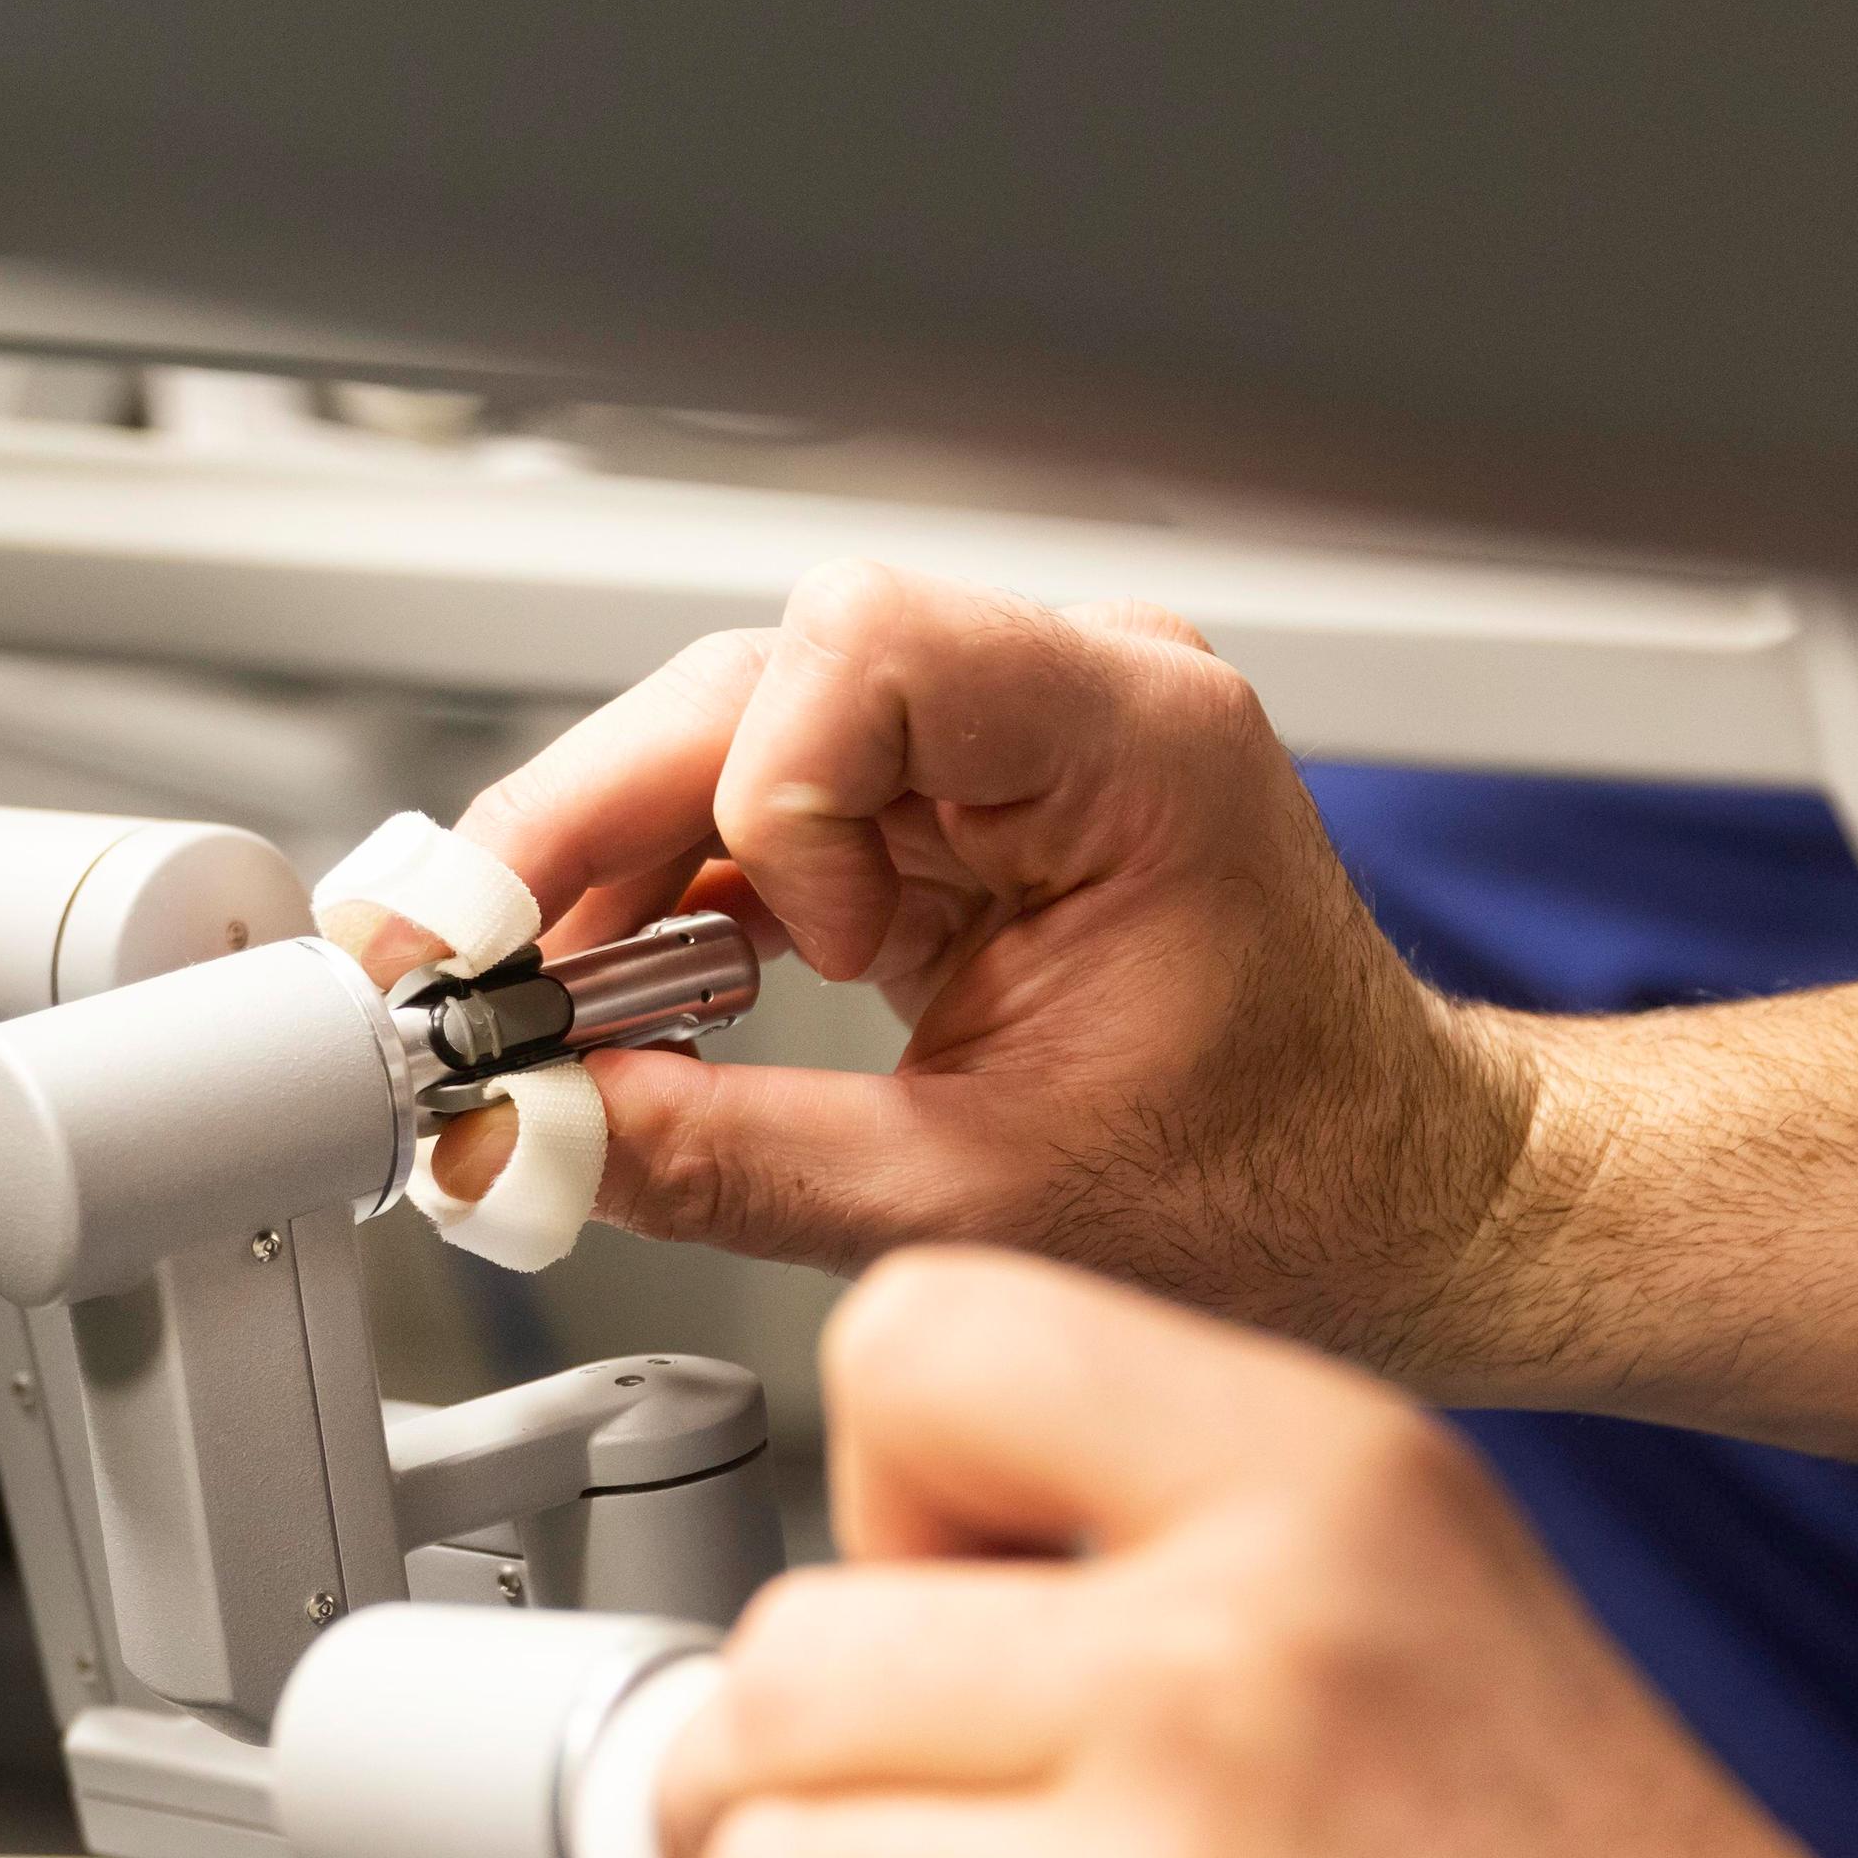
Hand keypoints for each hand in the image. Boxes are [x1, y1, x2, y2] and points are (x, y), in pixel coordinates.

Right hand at [345, 563, 1540, 1365]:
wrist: (1398, 1206)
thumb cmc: (1285, 1190)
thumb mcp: (977, 1205)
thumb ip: (726, 1165)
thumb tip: (531, 1137)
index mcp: (1131, 747)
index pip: (854, 651)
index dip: (744, 801)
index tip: (722, 959)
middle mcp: (1072, 703)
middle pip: (751, 687)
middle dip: (588, 834)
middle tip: (459, 972)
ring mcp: (1014, 744)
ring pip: (734, 738)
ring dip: (612, 873)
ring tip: (523, 1007)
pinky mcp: (964, 808)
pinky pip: (772, 809)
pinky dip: (678, 903)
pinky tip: (616, 994)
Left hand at [653, 1246, 1857, 1857]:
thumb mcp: (1446, 1610)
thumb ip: (1163, 1543)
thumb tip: (875, 1570)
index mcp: (1326, 1503)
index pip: (916, 1348)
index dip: (888, 1499)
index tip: (934, 1602)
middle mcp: (1220, 1688)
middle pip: (779, 1663)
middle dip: (813, 1772)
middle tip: (934, 1841)